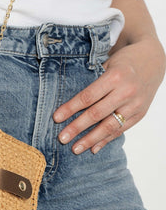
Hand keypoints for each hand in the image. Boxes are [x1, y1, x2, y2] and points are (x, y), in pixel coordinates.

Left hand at [53, 38, 165, 153]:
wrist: (153, 60)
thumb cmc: (123, 62)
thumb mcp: (107, 64)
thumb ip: (92, 82)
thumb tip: (68, 103)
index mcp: (115, 76)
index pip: (88, 97)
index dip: (71, 108)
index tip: (56, 118)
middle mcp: (126, 92)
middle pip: (96, 114)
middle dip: (77, 128)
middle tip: (62, 138)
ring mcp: (135, 105)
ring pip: (109, 127)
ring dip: (90, 140)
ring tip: (75, 149)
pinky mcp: (140, 114)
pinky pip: (120, 131)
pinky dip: (105, 140)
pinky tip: (93, 148)